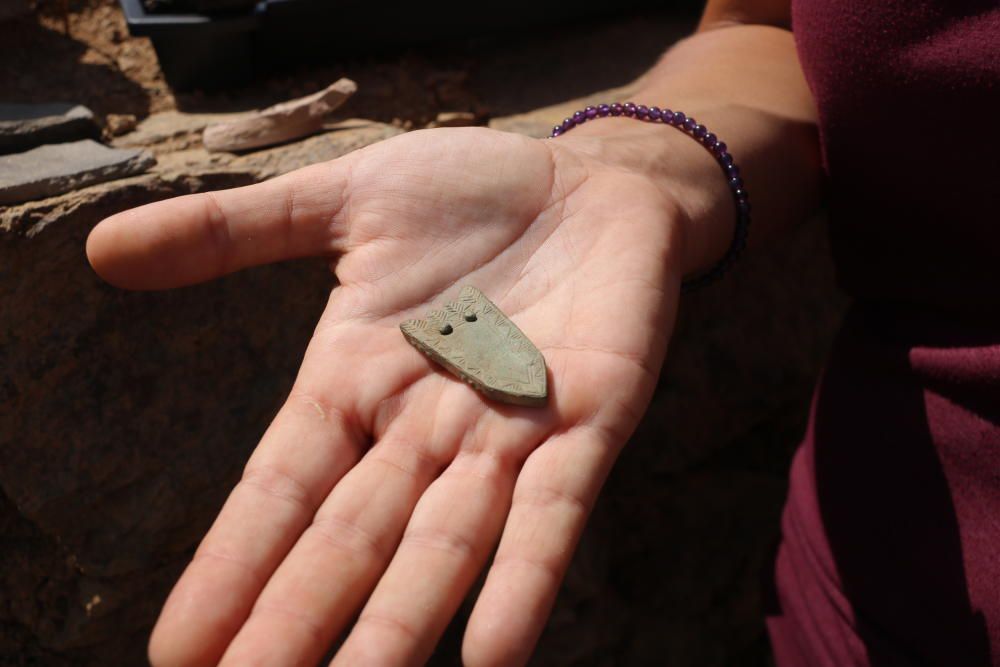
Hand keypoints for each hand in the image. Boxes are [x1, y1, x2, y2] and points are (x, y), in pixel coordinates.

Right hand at [88, 125, 687, 665]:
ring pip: (445, 547)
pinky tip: (493, 657)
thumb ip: (234, 232)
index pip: (281, 492)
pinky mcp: (590, 419)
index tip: (178, 652)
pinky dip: (525, 581)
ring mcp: (509, 430)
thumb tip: (101, 251)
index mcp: (358, 382)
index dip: (234, 567)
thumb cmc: (473, 192)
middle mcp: (425, 427)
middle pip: (352, 541)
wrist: (591, 178)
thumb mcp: (344, 200)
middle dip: (300, 622)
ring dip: (401, 626)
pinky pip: (554, 512)